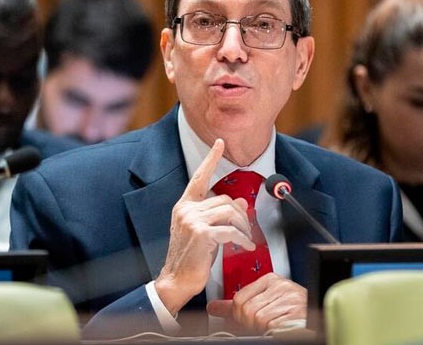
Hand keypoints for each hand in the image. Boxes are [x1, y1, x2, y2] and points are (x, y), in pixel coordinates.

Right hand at [155, 139, 255, 314]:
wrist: (176, 280)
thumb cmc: (190, 257)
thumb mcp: (206, 231)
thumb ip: (220, 215)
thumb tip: (242, 203)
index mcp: (184, 206)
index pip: (199, 178)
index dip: (211, 159)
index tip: (219, 143)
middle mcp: (186, 209)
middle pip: (225, 200)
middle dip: (241, 215)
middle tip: (246, 230)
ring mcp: (192, 220)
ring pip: (230, 212)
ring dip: (243, 227)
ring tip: (245, 239)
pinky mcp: (201, 233)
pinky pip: (230, 230)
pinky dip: (242, 239)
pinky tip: (245, 246)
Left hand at [207, 273, 307, 333]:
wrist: (313, 320)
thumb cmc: (287, 313)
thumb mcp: (261, 304)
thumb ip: (236, 306)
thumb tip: (213, 307)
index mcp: (270, 280)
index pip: (239, 299)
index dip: (240, 315)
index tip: (249, 320)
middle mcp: (280, 286)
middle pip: (247, 310)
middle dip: (251, 323)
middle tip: (263, 324)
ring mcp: (290, 298)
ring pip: (258, 318)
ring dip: (264, 327)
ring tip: (274, 324)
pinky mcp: (297, 311)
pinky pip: (272, 325)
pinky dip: (274, 330)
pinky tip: (281, 326)